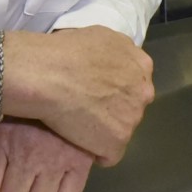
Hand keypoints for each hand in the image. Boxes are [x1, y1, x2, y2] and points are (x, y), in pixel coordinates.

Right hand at [0, 26, 154, 166]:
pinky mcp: (117, 142)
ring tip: (77, 124)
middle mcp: (143, 92)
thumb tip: (110, 64)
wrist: (48, 75)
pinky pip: (108, 154)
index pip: (135, 82)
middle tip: (87, 107)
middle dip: (114, 108)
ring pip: (121, 130)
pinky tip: (78, 143)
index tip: (96, 90)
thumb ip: (116, 53)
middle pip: (132, 106)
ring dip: (104, 130)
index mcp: (141, 65)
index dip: (113, 88)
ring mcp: (132, 119)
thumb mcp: (100, 36)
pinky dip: (95, 152)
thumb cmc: (65, 51)